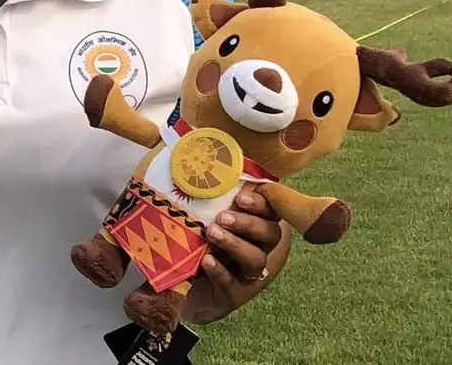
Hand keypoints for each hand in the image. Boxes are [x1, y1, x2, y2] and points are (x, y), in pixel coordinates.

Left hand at [182, 190, 286, 323]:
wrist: (179, 283)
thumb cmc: (193, 237)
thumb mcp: (198, 211)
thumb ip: (207, 192)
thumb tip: (199, 157)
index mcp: (254, 223)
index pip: (272, 211)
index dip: (263, 204)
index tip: (241, 197)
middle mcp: (257, 247)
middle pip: (270, 234)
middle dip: (248, 223)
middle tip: (222, 217)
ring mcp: (247, 272)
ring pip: (256, 259)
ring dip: (235, 244)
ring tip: (211, 233)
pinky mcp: (234, 293)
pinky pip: (233, 284)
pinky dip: (221, 271)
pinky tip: (207, 261)